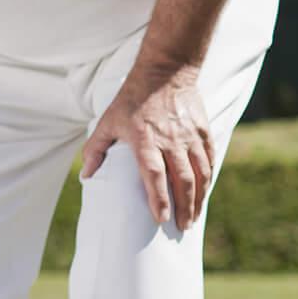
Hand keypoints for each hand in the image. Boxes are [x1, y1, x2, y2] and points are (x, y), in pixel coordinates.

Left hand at [82, 64, 215, 228]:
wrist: (165, 71)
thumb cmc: (131, 99)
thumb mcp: (107, 121)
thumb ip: (95, 149)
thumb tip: (87, 176)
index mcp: (145, 139)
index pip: (153, 174)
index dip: (158, 198)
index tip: (160, 218)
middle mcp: (170, 139)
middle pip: (181, 180)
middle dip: (183, 207)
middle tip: (181, 227)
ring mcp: (189, 135)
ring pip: (200, 173)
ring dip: (199, 198)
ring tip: (193, 217)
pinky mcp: (203, 131)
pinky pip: (210, 159)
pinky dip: (208, 178)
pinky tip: (204, 192)